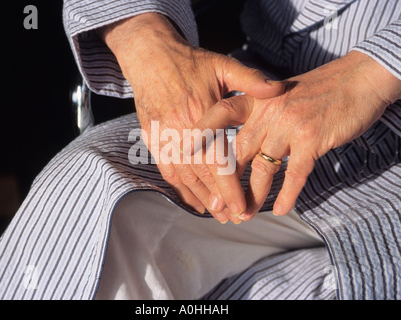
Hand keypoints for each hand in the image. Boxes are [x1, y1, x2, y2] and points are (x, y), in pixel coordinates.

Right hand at [99, 13, 284, 218]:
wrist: (152, 58)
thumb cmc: (190, 62)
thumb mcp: (222, 64)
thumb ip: (250, 79)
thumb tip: (279, 89)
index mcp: (202, 114)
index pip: (217, 159)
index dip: (229, 185)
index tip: (241, 205)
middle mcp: (182, 129)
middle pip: (202, 174)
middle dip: (218, 199)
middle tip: (235, 218)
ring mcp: (166, 136)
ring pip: (184, 176)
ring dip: (201, 198)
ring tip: (218, 216)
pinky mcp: (154, 139)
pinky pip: (166, 170)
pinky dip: (179, 189)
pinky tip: (193, 202)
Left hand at [186, 50, 400, 221]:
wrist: (356, 81)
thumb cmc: (315, 90)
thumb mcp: (279, 94)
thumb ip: (257, 114)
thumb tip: (237, 143)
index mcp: (256, 100)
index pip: (220, 115)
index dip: (201, 133)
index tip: (184, 155)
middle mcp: (268, 112)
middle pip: (239, 153)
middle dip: (227, 184)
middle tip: (219, 207)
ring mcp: (290, 125)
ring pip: (263, 168)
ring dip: (253, 196)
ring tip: (246, 214)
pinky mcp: (312, 140)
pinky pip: (295, 174)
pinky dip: (287, 194)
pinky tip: (281, 209)